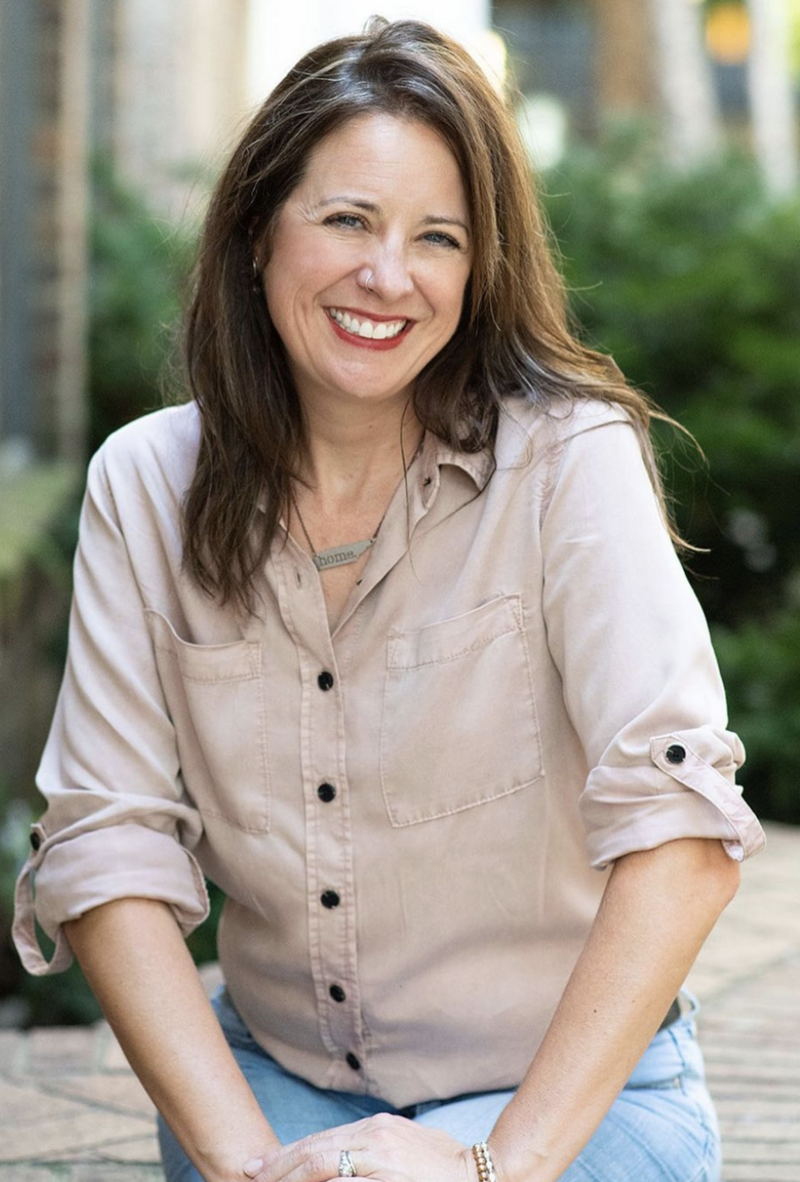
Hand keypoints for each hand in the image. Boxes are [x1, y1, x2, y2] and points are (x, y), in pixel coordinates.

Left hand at [242, 1113, 474, 1181]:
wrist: (482, 1174)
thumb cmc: (445, 1165)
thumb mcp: (405, 1142)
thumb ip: (374, 1144)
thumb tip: (343, 1153)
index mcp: (376, 1127)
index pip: (321, 1140)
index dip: (287, 1153)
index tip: (261, 1165)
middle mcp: (374, 1137)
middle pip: (314, 1151)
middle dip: (279, 1166)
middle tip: (250, 1175)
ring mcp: (381, 1160)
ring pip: (323, 1167)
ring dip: (292, 1179)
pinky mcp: (389, 1181)